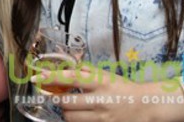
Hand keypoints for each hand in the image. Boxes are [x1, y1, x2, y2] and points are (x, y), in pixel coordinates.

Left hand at [47, 65, 183, 121]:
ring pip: (70, 117)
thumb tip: (66, 66)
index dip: (51, 78)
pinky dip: (76, 120)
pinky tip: (81, 115)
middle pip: (66, 103)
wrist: (147, 107)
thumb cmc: (124, 89)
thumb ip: (86, 71)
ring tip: (72, 106)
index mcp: (100, 83)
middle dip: (57, 100)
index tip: (36, 78)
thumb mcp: (106, 75)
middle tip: (58, 96)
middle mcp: (99, 100)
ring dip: (65, 112)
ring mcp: (101, 117)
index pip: (70, 78)